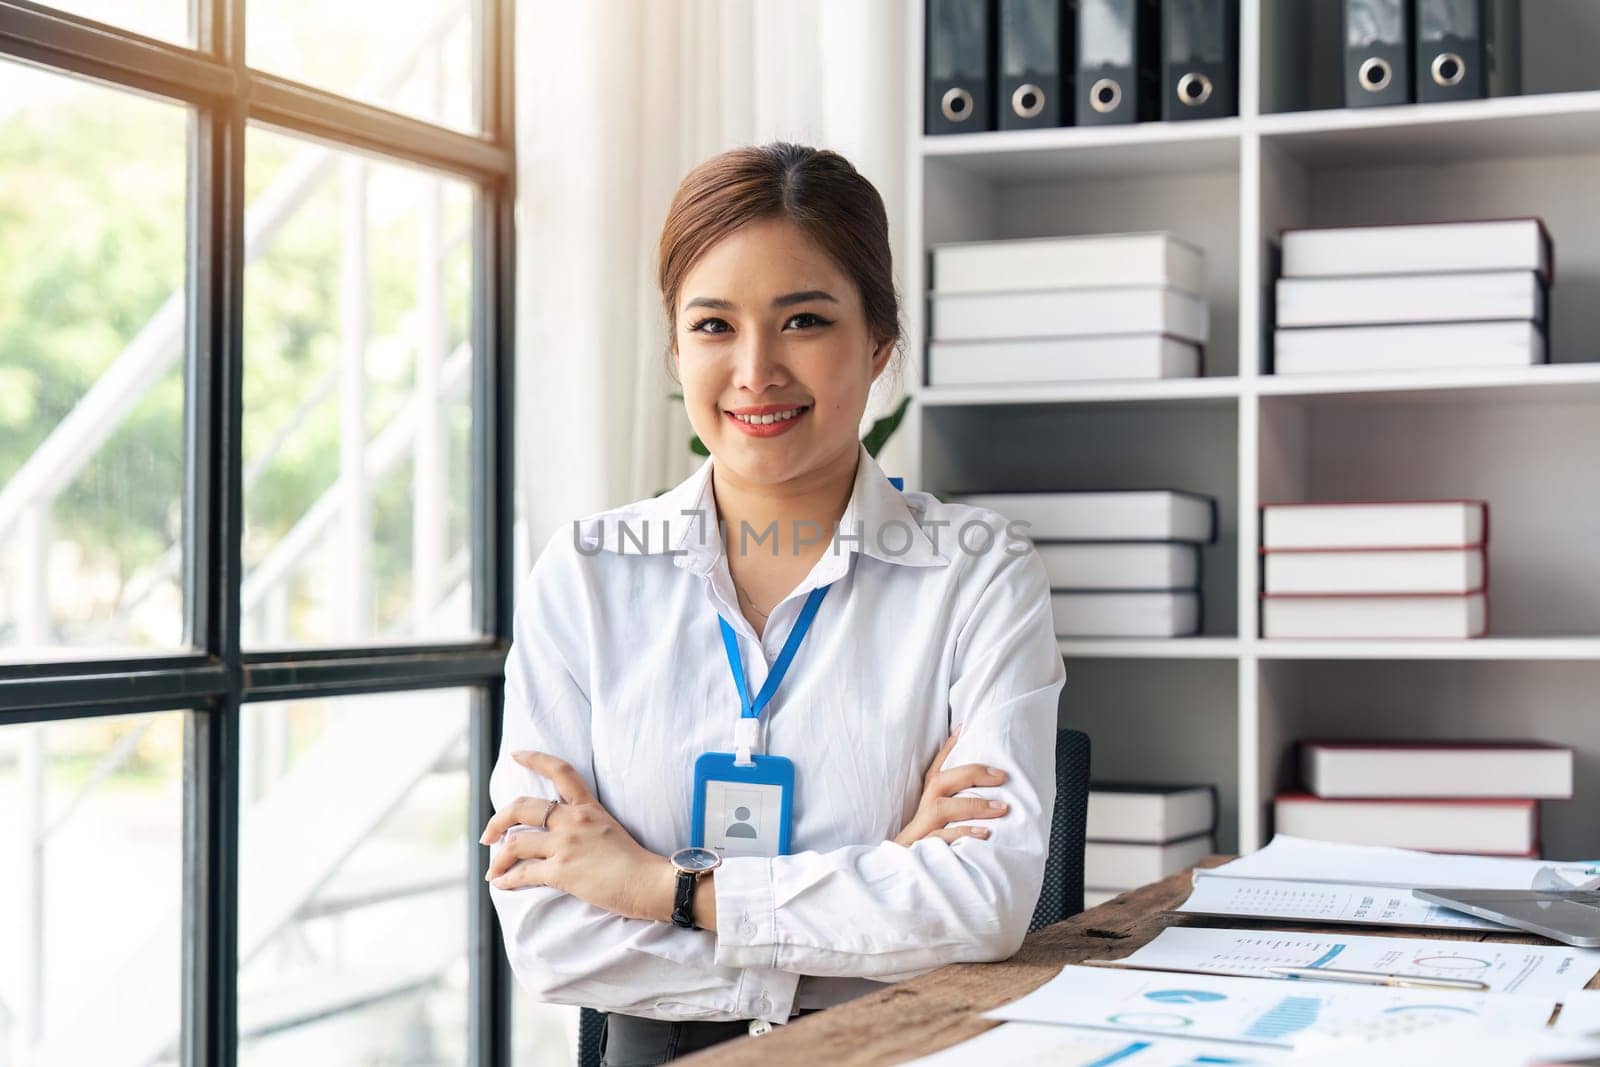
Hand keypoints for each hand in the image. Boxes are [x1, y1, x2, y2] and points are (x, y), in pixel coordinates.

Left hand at [480, 750, 674, 922]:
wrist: (650, 882)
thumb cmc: (637, 863)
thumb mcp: (611, 829)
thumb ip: (586, 826)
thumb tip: (561, 837)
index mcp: (589, 807)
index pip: (560, 771)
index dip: (535, 758)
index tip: (516, 755)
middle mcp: (574, 820)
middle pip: (522, 807)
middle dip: (497, 820)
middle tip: (488, 835)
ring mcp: (566, 844)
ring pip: (515, 843)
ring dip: (498, 858)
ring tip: (493, 869)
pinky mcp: (562, 870)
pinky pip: (523, 873)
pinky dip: (507, 879)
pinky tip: (501, 884)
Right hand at [892, 726, 1009, 846]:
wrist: (903, 877)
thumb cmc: (931, 844)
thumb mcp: (943, 820)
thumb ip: (961, 802)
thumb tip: (988, 780)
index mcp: (928, 798)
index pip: (937, 767)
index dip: (950, 747)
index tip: (966, 726)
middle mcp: (923, 809)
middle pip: (939, 782)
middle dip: (970, 775)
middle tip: (1001, 776)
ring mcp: (921, 829)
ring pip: (941, 809)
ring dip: (973, 806)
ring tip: (1001, 808)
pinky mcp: (921, 849)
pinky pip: (940, 839)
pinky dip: (962, 834)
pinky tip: (984, 834)